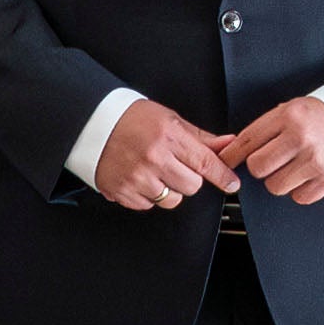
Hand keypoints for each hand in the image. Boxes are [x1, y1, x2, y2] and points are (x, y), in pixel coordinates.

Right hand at [92, 98, 241, 211]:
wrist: (91, 124)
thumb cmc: (130, 118)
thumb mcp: (169, 119)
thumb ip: (200, 137)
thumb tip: (228, 144)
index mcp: (168, 136)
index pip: (206, 163)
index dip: (223, 176)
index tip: (232, 184)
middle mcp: (153, 158)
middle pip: (192, 186)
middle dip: (189, 178)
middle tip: (175, 165)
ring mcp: (137, 177)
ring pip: (171, 200)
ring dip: (169, 190)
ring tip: (155, 171)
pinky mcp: (122, 192)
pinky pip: (148, 205)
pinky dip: (147, 195)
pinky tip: (139, 177)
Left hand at [223, 96, 323, 205]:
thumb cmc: (321, 117)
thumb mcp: (292, 110)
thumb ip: (265, 128)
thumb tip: (233, 150)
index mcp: (291, 116)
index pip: (249, 140)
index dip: (232, 154)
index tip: (225, 160)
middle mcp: (303, 138)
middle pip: (258, 167)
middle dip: (260, 166)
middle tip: (271, 160)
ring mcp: (317, 162)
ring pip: (275, 186)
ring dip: (279, 180)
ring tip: (292, 166)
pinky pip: (298, 197)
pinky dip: (299, 189)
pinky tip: (307, 174)